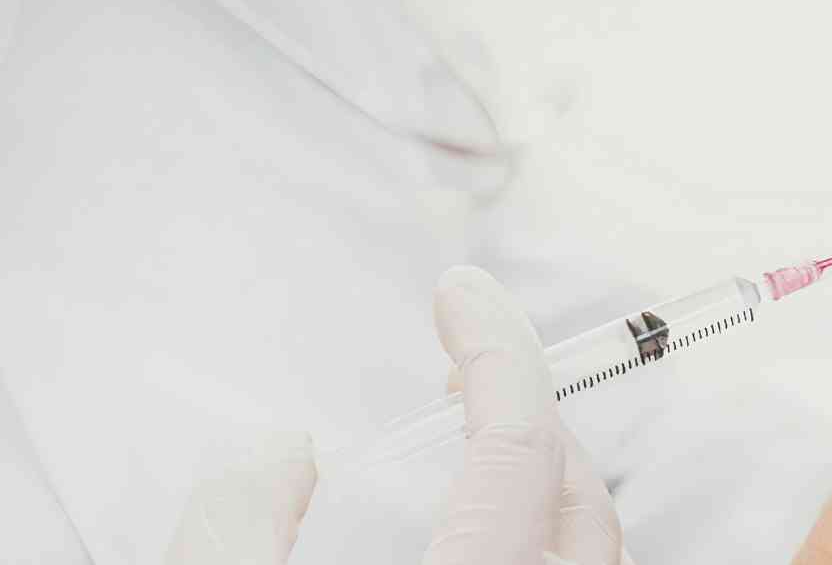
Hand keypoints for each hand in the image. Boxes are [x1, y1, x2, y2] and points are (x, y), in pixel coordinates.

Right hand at [165, 266, 628, 563]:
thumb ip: (239, 522)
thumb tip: (282, 455)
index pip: (519, 443)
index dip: (496, 349)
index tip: (462, 293)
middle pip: (578, 493)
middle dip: (530, 417)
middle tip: (465, 379)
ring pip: (592, 550)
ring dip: (546, 487)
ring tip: (472, 461)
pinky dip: (545, 546)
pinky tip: (484, 542)